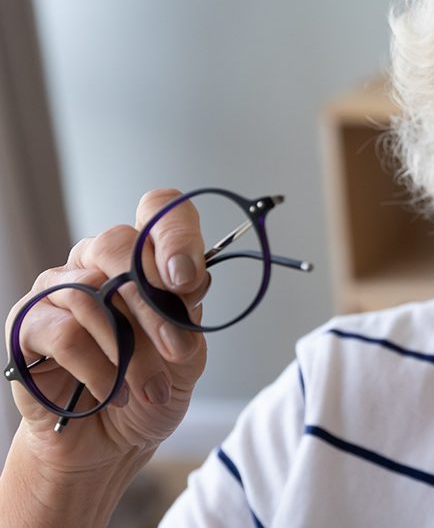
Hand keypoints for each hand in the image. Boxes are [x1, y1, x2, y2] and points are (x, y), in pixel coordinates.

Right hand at [4, 188, 209, 472]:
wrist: (112, 442)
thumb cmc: (149, 387)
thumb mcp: (187, 352)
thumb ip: (187, 311)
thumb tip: (188, 279)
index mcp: (143, 258)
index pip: (158, 208)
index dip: (176, 232)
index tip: (188, 279)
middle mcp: (96, 262)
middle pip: (119, 244)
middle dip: (156, 305)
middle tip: (179, 351)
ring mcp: (57, 289)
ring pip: (94, 292)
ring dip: (133, 351)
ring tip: (151, 389)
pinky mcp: (27, 326)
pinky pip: (65, 332)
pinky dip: (99, 368)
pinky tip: (114, 392)